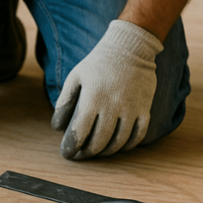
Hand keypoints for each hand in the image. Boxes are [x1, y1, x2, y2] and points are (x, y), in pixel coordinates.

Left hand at [51, 20, 163, 159]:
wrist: (130, 47)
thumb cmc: (98, 63)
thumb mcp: (75, 77)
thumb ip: (64, 102)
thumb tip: (58, 127)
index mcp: (92, 98)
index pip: (79, 132)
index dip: (71, 147)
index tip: (67, 153)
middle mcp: (112, 106)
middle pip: (99, 141)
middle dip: (87, 153)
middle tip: (80, 155)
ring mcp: (131, 109)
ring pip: (118, 142)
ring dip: (106, 152)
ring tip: (97, 152)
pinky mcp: (144, 108)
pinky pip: (138, 136)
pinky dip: (128, 146)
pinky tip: (119, 146)